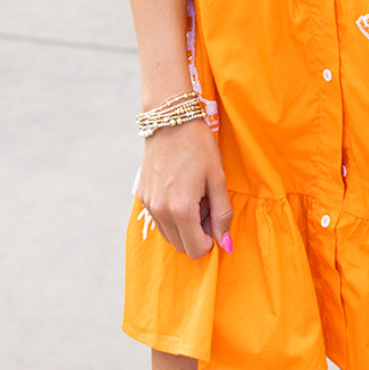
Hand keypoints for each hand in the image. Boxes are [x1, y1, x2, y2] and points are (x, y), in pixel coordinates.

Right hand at [136, 118, 233, 257]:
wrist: (170, 119)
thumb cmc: (198, 146)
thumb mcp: (217, 178)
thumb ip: (223, 214)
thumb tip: (226, 243)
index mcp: (181, 209)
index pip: (195, 249)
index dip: (210, 238)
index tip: (215, 215)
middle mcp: (160, 211)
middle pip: (181, 246)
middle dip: (197, 232)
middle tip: (206, 203)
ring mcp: (148, 204)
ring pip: (169, 235)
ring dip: (184, 225)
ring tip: (194, 195)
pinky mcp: (142, 196)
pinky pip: (159, 219)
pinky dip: (171, 214)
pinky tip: (181, 188)